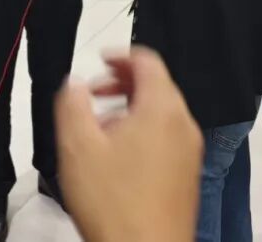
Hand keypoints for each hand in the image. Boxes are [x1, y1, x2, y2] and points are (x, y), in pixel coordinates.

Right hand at [55, 49, 202, 241]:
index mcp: (162, 109)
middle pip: (156, 86)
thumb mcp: (78, 146)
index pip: (148, 61)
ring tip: (99, 132)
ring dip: (130, 111)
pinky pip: (166, 140)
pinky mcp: (187, 176)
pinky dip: (143, 135)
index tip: (101, 61)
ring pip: (160, 115)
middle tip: (93, 95)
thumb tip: (75, 84)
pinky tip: (116, 160)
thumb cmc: (117, 206)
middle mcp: (183, 125)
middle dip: (122, 85)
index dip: (120, 55)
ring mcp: (189, 152)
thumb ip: (72, 103)